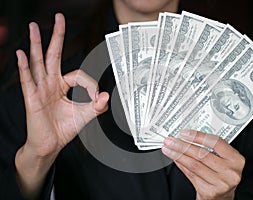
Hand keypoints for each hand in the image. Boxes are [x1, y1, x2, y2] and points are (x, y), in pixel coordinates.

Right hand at [16, 13, 108, 156]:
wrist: (50, 145)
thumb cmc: (63, 129)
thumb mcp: (84, 115)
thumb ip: (96, 106)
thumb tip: (106, 96)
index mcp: (62, 86)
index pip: (77, 75)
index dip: (90, 84)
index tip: (96, 97)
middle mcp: (50, 84)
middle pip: (53, 55)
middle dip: (56, 36)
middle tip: (58, 18)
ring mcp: (40, 89)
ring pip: (38, 62)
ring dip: (36, 44)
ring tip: (34, 27)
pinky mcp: (32, 99)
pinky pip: (27, 80)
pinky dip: (24, 67)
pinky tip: (21, 54)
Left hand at [162, 130, 244, 199]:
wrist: (223, 197)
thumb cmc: (221, 174)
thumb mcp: (222, 159)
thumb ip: (209, 148)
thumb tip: (187, 137)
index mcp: (236, 159)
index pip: (216, 142)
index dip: (198, 136)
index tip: (184, 133)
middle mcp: (230, 171)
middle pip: (202, 154)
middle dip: (182, 146)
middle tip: (171, 141)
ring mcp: (221, 183)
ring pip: (194, 165)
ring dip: (178, 155)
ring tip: (168, 149)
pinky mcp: (210, 192)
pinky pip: (191, 175)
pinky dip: (181, 165)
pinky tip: (175, 159)